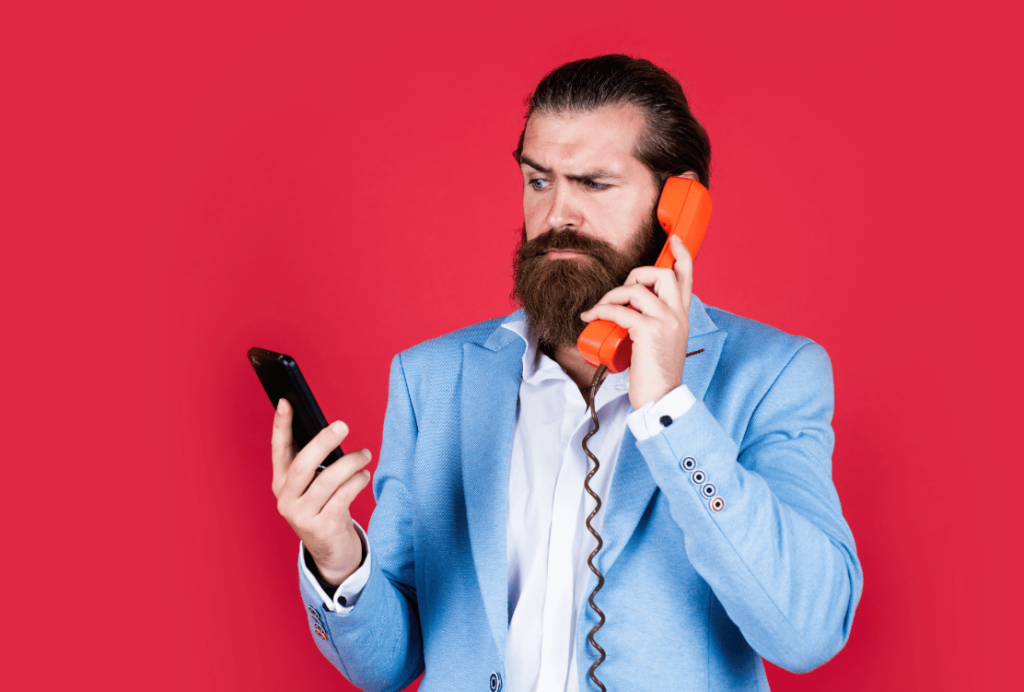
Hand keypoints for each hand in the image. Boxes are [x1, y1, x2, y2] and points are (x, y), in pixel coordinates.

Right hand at [271, 398, 371, 585]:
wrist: (331, 550)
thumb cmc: (325, 508)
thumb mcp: (314, 486)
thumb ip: (315, 464)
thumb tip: (331, 431)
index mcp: (281, 483)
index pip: (278, 450)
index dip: (281, 426)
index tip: (286, 402)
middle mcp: (286, 499)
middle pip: (302, 464)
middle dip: (323, 442)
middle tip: (342, 425)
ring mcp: (301, 516)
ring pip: (326, 481)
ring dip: (350, 463)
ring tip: (365, 455)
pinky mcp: (321, 527)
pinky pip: (342, 497)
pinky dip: (356, 482)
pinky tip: (364, 476)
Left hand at [580, 234, 692, 408]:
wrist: (661, 397)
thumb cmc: (656, 373)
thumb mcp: (661, 340)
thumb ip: (654, 321)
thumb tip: (630, 309)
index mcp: (682, 315)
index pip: (687, 276)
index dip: (681, 254)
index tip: (673, 239)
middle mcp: (678, 314)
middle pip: (661, 273)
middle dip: (636, 274)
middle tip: (622, 292)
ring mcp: (666, 321)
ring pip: (636, 289)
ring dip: (612, 295)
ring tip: (601, 309)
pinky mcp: (649, 331)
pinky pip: (620, 310)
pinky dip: (601, 310)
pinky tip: (592, 317)